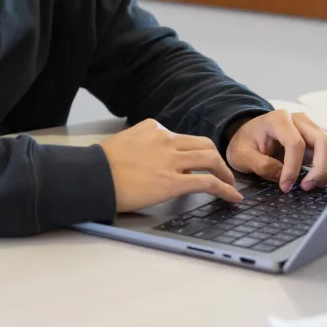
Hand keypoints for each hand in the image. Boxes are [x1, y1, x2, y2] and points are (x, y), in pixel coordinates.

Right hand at [99, 119, 242, 213]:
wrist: (93, 175)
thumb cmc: (101, 164)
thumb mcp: (124, 142)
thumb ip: (142, 146)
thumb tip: (153, 161)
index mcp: (153, 128)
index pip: (181, 138)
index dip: (192, 152)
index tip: (196, 164)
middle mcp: (165, 140)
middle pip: (203, 144)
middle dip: (216, 159)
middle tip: (221, 172)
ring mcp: (170, 160)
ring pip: (210, 159)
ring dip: (224, 172)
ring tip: (230, 185)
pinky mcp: (173, 182)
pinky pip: (208, 182)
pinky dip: (225, 189)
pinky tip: (233, 198)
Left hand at [225, 111, 326, 192]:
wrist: (250, 135)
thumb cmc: (246, 143)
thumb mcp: (241, 155)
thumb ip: (260, 165)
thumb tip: (282, 176)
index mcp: (278, 120)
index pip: (295, 143)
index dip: (293, 168)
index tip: (286, 186)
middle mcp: (300, 120)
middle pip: (325, 141)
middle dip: (321, 169)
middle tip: (308, 187)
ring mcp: (315, 127)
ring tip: (320, 184)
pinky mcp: (323, 137)